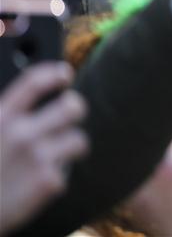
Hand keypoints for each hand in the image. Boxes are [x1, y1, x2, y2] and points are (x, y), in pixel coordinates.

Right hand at [0, 63, 88, 233]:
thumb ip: (3, 117)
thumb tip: (24, 102)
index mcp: (0, 119)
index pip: (34, 83)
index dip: (53, 74)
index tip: (64, 73)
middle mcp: (22, 135)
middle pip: (72, 107)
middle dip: (75, 107)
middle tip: (72, 111)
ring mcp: (38, 158)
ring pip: (78, 139)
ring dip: (70, 144)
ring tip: (58, 150)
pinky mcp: (48, 183)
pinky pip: (66, 171)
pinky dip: (55, 176)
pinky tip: (39, 181)